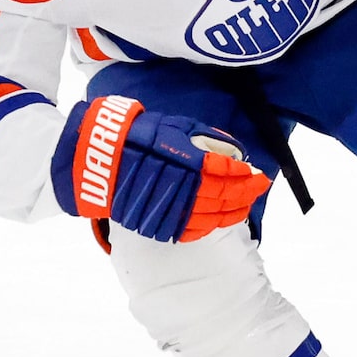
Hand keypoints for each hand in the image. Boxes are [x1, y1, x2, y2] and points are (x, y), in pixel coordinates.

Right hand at [51, 97, 268, 240]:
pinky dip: (210, 226)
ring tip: (246, 204)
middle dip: (246, 193)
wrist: (97, 158)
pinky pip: (191, 230)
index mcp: (186, 161)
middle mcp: (180, 186)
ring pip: (212, 216)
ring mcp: (168, 207)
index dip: (247, 177)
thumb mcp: (177, 127)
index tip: (259, 175)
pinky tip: (221, 219)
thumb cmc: (139, 136)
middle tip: (259, 189)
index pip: (227, 174)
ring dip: (234, 211)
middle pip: (224, 196)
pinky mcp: (156, 222)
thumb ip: (209, 140)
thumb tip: (236, 154)